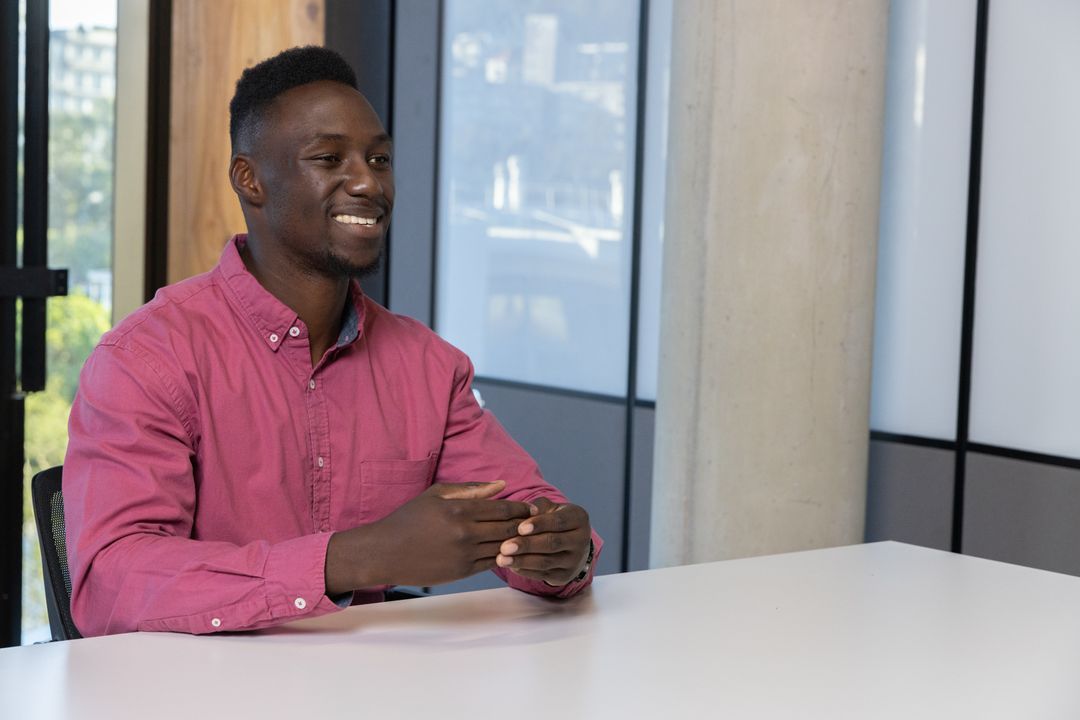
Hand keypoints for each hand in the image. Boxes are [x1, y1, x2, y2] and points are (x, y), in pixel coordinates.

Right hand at [326, 481, 534, 592]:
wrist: (385, 552)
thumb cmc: (410, 518)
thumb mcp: (437, 494)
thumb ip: (472, 489)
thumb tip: (502, 485)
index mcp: (460, 509)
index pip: (504, 508)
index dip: (522, 508)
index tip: (533, 508)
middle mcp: (465, 532)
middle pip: (509, 528)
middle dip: (525, 525)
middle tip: (538, 523)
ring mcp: (465, 554)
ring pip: (503, 547)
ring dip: (518, 543)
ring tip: (528, 538)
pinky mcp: (462, 571)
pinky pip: (492, 563)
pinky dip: (503, 556)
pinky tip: (509, 551)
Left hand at [495, 497, 591, 586]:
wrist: (568, 543)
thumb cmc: (553, 520)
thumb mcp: (549, 508)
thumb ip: (538, 507)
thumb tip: (528, 510)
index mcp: (578, 519)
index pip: (558, 522)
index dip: (538, 525)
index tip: (519, 528)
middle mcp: (581, 540)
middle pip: (552, 543)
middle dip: (526, 545)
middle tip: (505, 547)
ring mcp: (574, 561)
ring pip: (546, 562)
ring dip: (522, 561)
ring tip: (501, 559)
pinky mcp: (565, 576)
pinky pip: (542, 575)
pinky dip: (524, 570)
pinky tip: (510, 565)